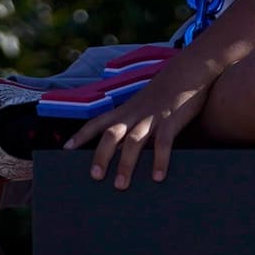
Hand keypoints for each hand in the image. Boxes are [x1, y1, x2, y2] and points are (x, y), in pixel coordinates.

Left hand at [63, 51, 213, 187]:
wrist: (189, 69)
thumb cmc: (165, 93)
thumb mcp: (143, 105)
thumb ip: (132, 123)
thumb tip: (121, 150)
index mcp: (126, 110)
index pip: (98, 122)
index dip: (81, 135)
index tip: (65, 149)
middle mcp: (135, 113)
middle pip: (112, 133)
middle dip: (101, 155)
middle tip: (94, 176)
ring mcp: (153, 117)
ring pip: (134, 140)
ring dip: (126, 163)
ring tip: (120, 185)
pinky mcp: (172, 119)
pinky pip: (164, 142)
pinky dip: (160, 160)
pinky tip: (158, 178)